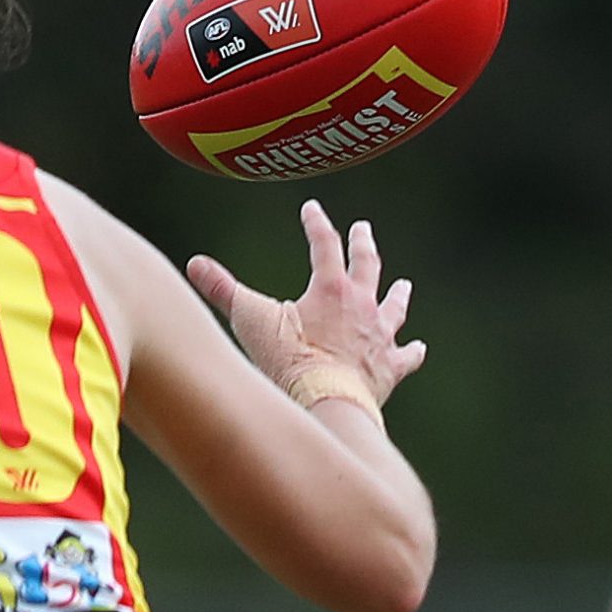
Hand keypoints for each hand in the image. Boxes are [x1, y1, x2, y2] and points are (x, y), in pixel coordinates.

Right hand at [186, 199, 424, 406]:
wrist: (328, 402)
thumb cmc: (289, 362)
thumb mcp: (250, 320)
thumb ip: (222, 290)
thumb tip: (194, 264)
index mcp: (331, 289)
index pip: (324, 244)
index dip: (316, 224)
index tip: (312, 209)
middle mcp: (363, 306)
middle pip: (367, 266)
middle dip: (363, 244)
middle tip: (362, 230)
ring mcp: (381, 336)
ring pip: (395, 307)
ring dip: (398, 294)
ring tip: (404, 284)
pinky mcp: (391, 367)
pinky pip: (407, 356)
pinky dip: (412, 351)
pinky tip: (417, 347)